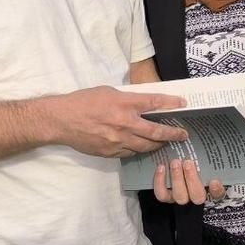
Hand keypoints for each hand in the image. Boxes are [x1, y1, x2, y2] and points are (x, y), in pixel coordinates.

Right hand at [43, 86, 186, 157]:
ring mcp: (118, 140)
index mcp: (124, 103)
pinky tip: (144, 148)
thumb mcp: (108, 92)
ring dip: (158, 144)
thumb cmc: (83, 101)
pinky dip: (140, 150)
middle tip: (183, 134)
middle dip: (172, 133)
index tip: (183, 104)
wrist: (62, 120)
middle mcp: (124, 123)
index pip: (153, 103)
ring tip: (166, 143)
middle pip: (155, 131)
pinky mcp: (110, 152)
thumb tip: (142, 104)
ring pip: (145, 146)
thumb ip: (126, 99)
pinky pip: (131, 153)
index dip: (171, 103)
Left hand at [152, 159, 225, 204]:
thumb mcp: (201, 155)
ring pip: (180, 196)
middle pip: (197, 196)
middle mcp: (195, 195)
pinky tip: (161, 167)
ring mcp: (181, 196)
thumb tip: (207, 137)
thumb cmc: (193, 158)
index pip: (218, 194)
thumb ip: (205, 152)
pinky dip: (160, 182)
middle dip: (192, 179)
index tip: (214, 180)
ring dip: (177, 179)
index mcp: (210, 187)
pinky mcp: (166, 196)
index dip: (217, 190)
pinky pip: (162, 194)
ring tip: (175, 162)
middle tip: (188, 163)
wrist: (175, 163)